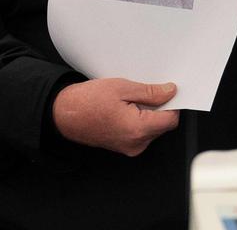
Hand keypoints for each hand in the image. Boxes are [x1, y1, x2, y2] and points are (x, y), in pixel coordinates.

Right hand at [51, 78, 179, 156]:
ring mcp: (130, 148)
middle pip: (162, 125)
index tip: (167, 93)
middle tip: (140, 93)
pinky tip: (124, 110)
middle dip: (158, 108)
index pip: (171, 119)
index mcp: (137, 129)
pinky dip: (138, 121)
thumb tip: (169, 92)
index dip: (172, 104)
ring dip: (147, 114)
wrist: (64, 114)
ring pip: (152, 129)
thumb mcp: (121, 88)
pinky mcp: (125, 147)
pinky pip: (141, 133)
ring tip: (128, 102)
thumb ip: (149, 92)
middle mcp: (136, 143)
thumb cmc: (87, 101)